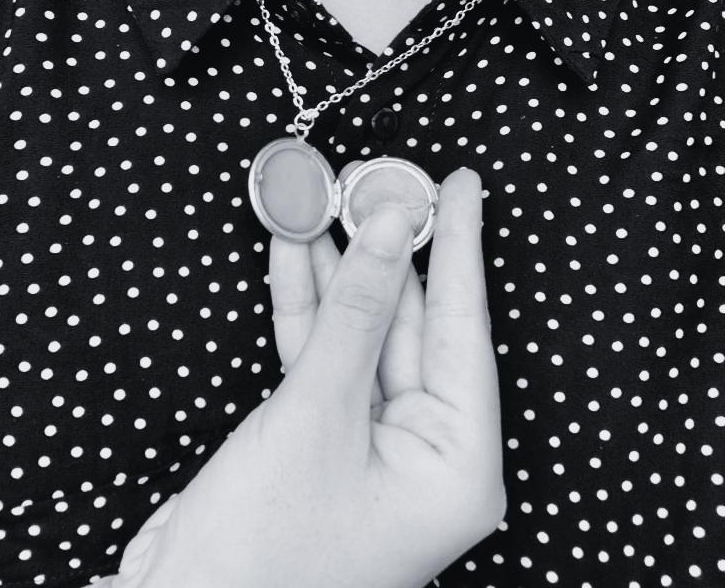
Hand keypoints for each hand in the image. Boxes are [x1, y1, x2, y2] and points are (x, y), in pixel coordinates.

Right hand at [116, 167, 504, 587]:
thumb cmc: (264, 548)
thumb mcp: (318, 411)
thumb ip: (357, 312)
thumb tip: (389, 225)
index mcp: (457, 463)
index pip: (464, 329)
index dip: (460, 247)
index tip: (462, 184)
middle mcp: (424, 450)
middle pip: (410, 324)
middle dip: (384, 250)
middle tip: (376, 180)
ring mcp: (370, 440)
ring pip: (361, 331)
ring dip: (337, 268)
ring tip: (324, 196)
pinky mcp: (321, 431)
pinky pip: (324, 352)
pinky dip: (306, 303)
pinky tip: (294, 246)